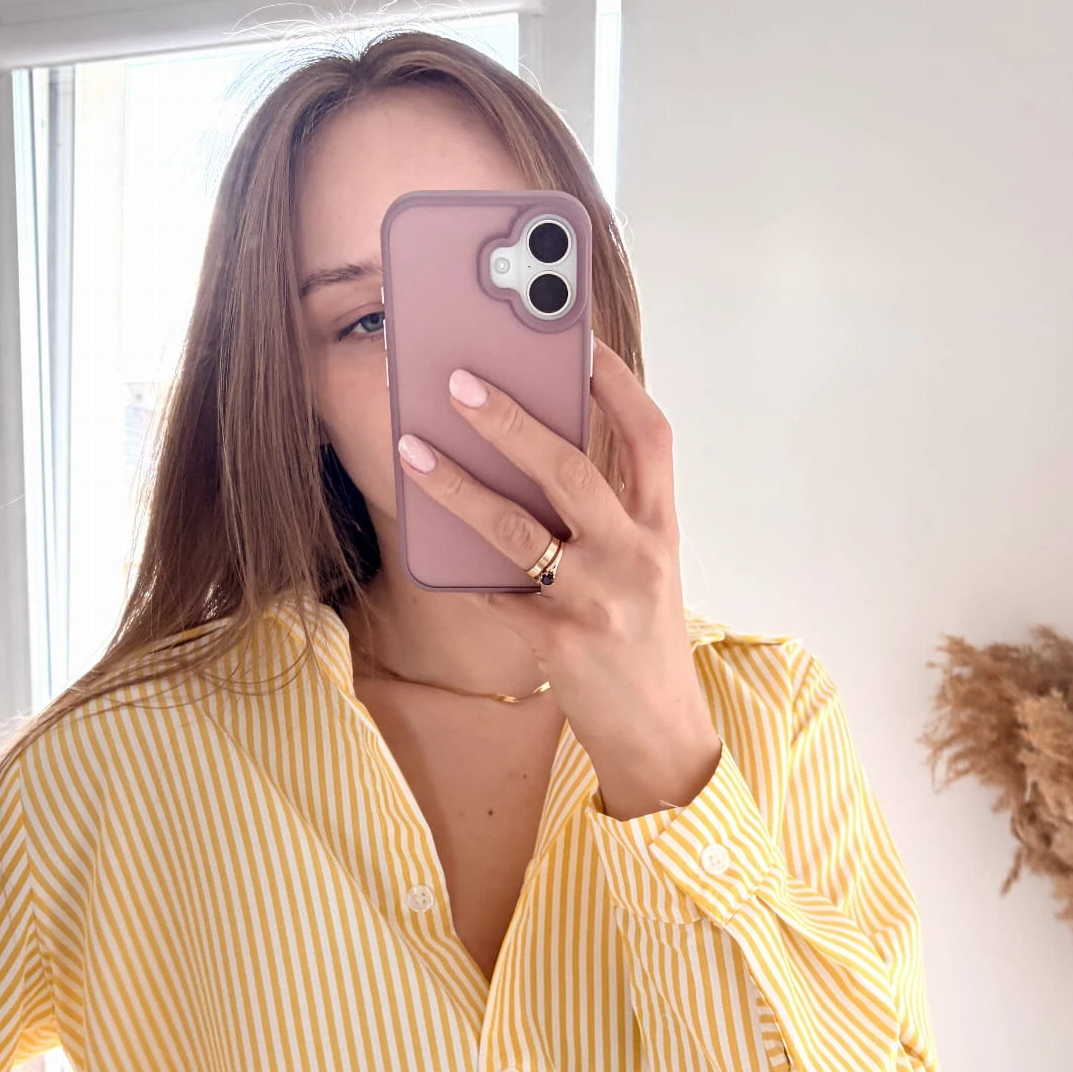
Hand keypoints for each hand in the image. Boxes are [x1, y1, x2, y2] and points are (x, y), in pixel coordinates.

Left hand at [395, 337, 722, 820]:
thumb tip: (531, 448)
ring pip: (515, 528)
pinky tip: (432, 550)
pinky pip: (494, 594)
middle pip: (571, 468)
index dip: (615, 381)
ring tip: (412, 451)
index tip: (575, 337)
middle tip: (458, 382)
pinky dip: (463, 573)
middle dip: (511, 420)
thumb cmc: (643, 638)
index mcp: (661, 526)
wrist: (661, 734)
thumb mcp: (644, 567)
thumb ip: (606, 514)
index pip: (649, 435)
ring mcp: (598, 600)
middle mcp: (636, 555)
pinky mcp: (560, 642)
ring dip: (456, 485)